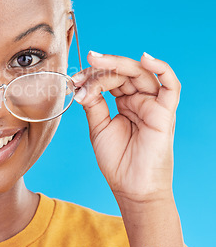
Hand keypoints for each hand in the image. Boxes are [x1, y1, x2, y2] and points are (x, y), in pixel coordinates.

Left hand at [71, 51, 180, 203]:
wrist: (131, 188)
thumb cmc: (117, 160)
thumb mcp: (98, 127)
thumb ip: (94, 104)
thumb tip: (83, 85)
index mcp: (125, 103)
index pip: (111, 79)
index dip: (92, 75)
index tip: (74, 80)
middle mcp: (141, 100)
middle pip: (124, 73)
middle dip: (101, 67)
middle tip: (85, 65)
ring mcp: (153, 105)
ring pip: (140, 74)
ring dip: (117, 64)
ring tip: (97, 62)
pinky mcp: (165, 113)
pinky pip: (171, 87)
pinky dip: (162, 69)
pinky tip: (145, 58)